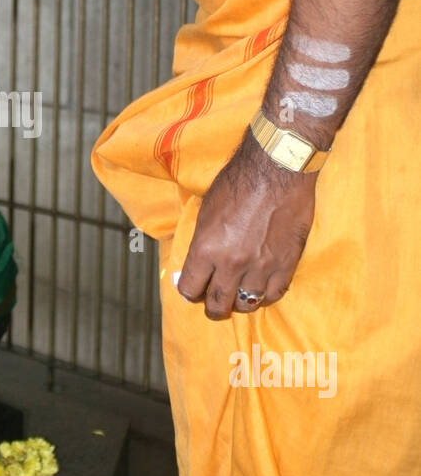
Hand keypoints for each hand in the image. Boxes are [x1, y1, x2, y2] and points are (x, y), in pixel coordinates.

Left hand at [177, 130, 316, 319]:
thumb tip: (196, 265)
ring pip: (246, 304)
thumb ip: (201, 243)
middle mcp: (231, 263)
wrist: (278, 168)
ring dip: (240, 301)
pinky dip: (265, 294)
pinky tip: (261, 287)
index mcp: (206, 249)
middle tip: (214, 301)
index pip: (190, 289)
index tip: (194, 288)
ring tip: (239, 294)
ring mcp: (261, 267)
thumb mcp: (206, 211)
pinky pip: (274, 295)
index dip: (190, 291)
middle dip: (212, 306)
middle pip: (217, 305)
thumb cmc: (239, 181)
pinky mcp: (286, 264)